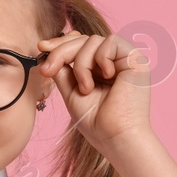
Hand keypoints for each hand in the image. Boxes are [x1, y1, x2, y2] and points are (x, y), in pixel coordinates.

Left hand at [36, 31, 155, 156]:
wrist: (116, 137)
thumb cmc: (97, 122)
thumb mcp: (71, 92)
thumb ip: (63, 71)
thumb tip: (49, 51)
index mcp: (99, 70)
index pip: (78, 45)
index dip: (59, 44)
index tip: (41, 48)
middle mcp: (113, 62)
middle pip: (83, 40)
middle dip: (61, 51)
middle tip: (48, 70)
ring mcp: (124, 60)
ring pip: (93, 40)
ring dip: (82, 64)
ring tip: (86, 88)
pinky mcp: (136, 59)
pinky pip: (111, 41)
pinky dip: (101, 58)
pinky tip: (106, 76)